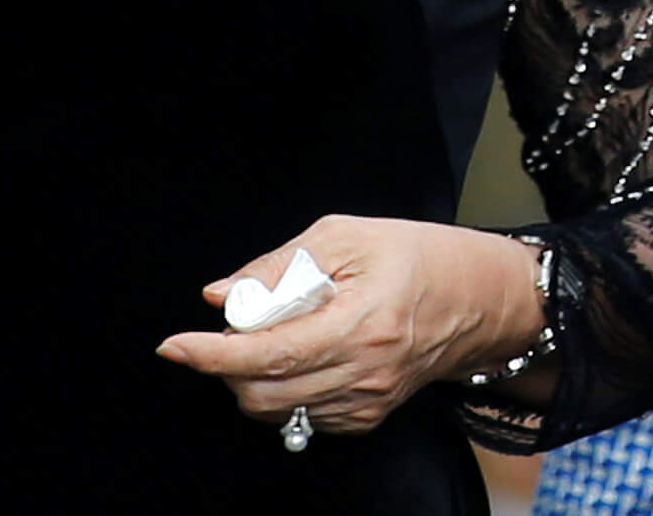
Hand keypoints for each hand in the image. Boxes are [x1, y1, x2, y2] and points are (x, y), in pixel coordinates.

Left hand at [155, 215, 544, 441]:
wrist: (478, 299)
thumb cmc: (417, 256)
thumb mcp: (345, 236)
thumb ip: (277, 266)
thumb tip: (220, 296)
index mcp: (361, 323)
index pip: (270, 353)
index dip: (212, 354)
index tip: (174, 345)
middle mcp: (363, 373)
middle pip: (262, 393)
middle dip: (228, 364)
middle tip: (238, 324)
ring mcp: (366, 402)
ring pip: (276, 411)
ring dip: (253, 377)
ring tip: (278, 333)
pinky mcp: (367, 417)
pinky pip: (301, 416)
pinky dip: (284, 389)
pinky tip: (302, 354)